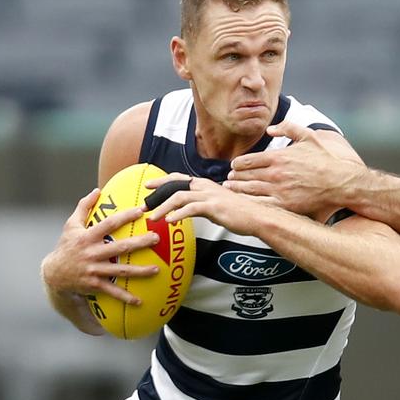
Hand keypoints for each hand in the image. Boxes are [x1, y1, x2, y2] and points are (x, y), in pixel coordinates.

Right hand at [41, 188, 159, 304]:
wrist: (54, 273)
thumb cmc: (66, 245)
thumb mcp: (71, 225)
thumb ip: (84, 207)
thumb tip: (97, 190)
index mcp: (88, 236)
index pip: (109, 224)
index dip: (126, 216)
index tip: (142, 210)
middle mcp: (92, 253)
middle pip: (120, 247)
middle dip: (140, 243)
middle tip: (156, 239)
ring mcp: (94, 270)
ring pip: (120, 271)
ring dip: (139, 272)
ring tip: (157, 269)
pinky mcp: (94, 284)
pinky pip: (112, 291)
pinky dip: (125, 297)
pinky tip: (139, 301)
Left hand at [145, 174, 273, 234]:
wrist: (256, 217)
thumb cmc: (239, 213)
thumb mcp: (217, 205)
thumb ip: (202, 204)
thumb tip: (189, 209)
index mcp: (205, 185)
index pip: (179, 178)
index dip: (162, 180)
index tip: (148, 185)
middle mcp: (205, 186)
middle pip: (174, 185)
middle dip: (156, 195)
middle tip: (143, 205)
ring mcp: (209, 195)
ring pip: (179, 197)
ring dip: (163, 207)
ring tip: (153, 218)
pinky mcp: (213, 207)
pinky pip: (190, 208)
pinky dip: (177, 214)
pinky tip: (170, 221)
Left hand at [227, 123, 364, 217]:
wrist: (339, 182)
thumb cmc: (325, 160)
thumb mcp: (308, 136)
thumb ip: (288, 128)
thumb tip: (271, 128)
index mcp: (277, 156)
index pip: (247, 160)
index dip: (238, 164)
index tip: (235, 167)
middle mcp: (275, 173)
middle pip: (245, 175)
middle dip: (234, 177)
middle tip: (228, 179)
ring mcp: (279, 190)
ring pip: (249, 190)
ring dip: (237, 190)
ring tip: (230, 190)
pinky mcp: (285, 205)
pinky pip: (260, 205)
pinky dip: (249, 203)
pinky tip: (243, 204)